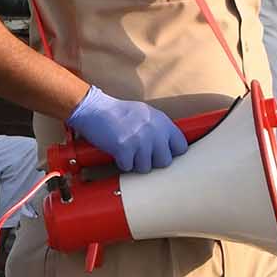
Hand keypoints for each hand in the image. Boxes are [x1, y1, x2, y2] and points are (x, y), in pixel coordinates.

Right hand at [66, 86, 188, 172]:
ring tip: (127, 152)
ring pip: (146, 168)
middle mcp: (155, 131)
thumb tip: (170, 148)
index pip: (181, 147)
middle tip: (139, 155)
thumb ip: (160, 130)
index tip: (161, 154)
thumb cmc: (119, 113)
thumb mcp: (146, 115)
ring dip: (135, 164)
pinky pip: (128, 167)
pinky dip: (121, 163)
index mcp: (163, 122)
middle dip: (152, 162)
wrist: (95, 109)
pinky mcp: (125, 149)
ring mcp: (140, 140)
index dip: (171, 153)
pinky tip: (117, 152)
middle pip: (164, 162)